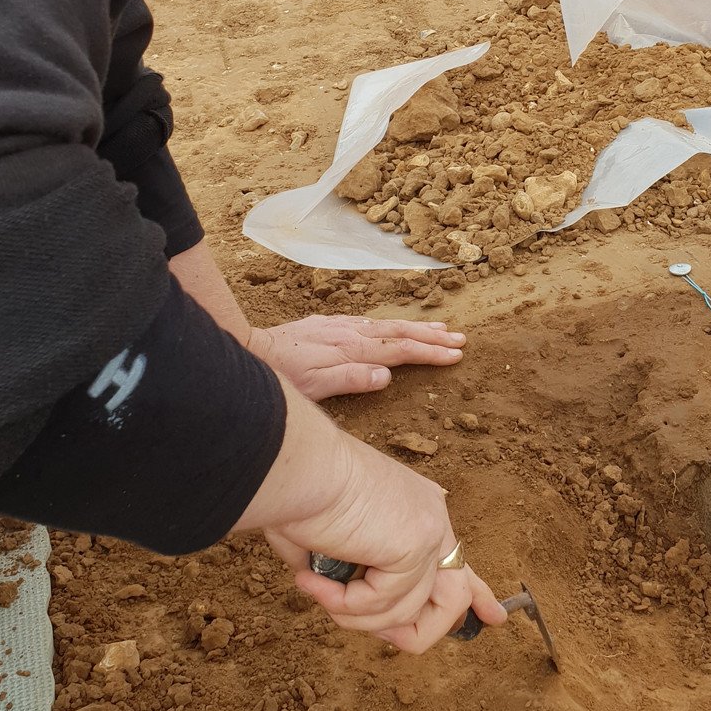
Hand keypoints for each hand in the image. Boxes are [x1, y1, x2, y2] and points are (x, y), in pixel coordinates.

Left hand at [247, 315, 464, 399]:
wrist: (250, 352)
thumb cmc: (281, 377)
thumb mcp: (314, 388)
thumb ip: (350, 380)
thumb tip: (387, 376)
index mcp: (352, 350)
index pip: (400, 350)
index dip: (430, 353)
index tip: (456, 355)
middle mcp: (350, 333)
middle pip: (399, 333)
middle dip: (432, 336)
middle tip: (460, 338)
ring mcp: (340, 326)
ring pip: (387, 324)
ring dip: (416, 326)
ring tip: (439, 327)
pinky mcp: (328, 325)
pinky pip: (371, 322)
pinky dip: (392, 324)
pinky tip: (395, 326)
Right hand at [254, 406, 506, 651]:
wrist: (296, 468)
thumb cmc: (299, 496)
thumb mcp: (333, 542)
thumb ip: (355, 575)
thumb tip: (354, 609)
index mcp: (414, 508)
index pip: (455, 558)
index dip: (475, 593)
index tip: (493, 617)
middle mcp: (430, 516)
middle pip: (453, 597)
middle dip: (419, 630)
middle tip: (374, 632)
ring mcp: (428, 531)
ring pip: (409, 614)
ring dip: (354, 616)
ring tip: (318, 589)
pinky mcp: (416, 547)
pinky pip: (384, 607)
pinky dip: (343, 604)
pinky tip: (314, 579)